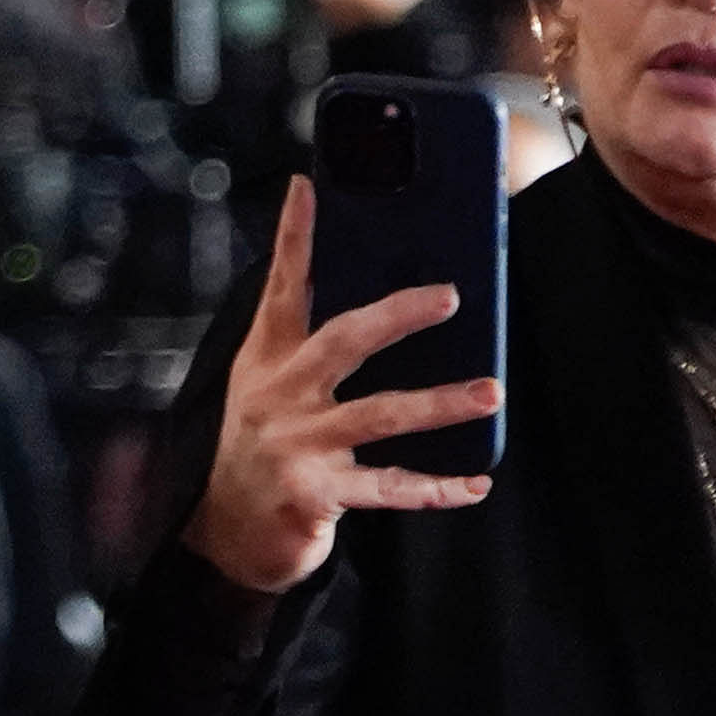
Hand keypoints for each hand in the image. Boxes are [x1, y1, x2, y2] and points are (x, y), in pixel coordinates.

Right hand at [184, 177, 499, 593]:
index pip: (282, 286)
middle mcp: (280, 395)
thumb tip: (380, 302)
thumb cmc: (262, 444)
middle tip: (451, 296)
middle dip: (397, 316)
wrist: (225, 529)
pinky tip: (476, 484)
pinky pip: (387, 488)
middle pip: (342, 341)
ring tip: (490, 392)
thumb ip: (310, 347)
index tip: (307, 186)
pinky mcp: (314, 494)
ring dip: (439, 404)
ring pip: (378, 415)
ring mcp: (296, 444)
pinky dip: (436, 488)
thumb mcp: (269, 385)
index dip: (293, 236)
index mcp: (268, 359)